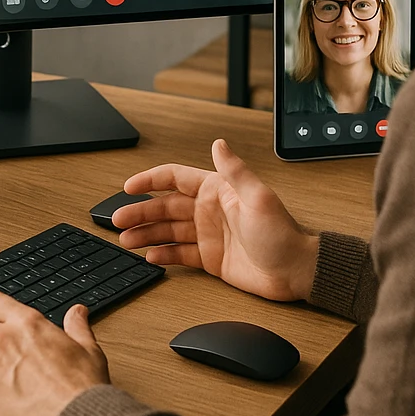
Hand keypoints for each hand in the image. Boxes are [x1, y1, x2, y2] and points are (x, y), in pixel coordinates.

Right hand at [112, 138, 318, 301]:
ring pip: (167, 231)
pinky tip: (149, 257)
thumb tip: (218, 143)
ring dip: (145, 234)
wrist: (296, 272)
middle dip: (140, 212)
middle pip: (164, 207)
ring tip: (126, 240)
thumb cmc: (282, 233)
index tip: (129, 186)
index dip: (150, 180)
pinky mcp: (209, 258)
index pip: (175, 178)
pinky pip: (179, 254)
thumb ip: (235, 171)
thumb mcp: (259, 198)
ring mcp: (207, 234)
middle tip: (118, 220)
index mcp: (216, 189)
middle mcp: (208, 210)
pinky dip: (162, 255)